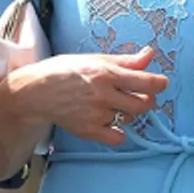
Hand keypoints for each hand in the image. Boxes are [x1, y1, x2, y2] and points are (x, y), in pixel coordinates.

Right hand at [5, 46, 165, 147]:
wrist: (34, 93)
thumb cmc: (62, 72)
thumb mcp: (94, 60)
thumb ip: (124, 60)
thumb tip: (149, 55)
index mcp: (106, 73)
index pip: (149, 82)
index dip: (159, 83)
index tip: (158, 83)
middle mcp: (103, 95)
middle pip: (145, 104)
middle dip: (146, 99)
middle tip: (136, 95)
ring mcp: (96, 115)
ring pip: (130, 118)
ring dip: (127, 112)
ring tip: (111, 105)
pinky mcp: (88, 131)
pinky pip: (117, 137)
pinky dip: (117, 132)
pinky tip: (109, 122)